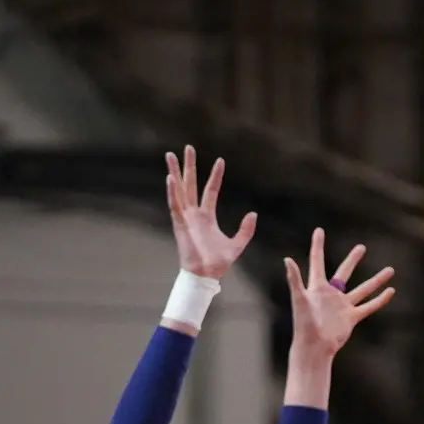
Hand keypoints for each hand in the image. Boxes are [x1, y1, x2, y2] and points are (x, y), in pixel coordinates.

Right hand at [165, 146, 256, 280]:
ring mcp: (185, 218)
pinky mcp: (180, 224)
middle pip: (191, 184)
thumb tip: (253, 213)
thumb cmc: (218, 264)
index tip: (221, 160)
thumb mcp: (238, 244)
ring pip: (179, 189)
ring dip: (175, 172)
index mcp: (207, 217)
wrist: (206, 275)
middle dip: (189, 166)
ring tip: (170, 155)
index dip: (216, 176)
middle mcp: (194, 214)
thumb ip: (246, 229)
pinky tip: (170, 178)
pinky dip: (172, 192)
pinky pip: (174, 205)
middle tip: (188, 148)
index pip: (211, 190)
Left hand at [287, 229, 395, 357]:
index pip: (317, 262)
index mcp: (317, 287)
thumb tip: (287, 259)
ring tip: (390, 270)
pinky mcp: (351, 318)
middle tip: (361, 247)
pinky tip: (391, 291)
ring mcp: (343, 306)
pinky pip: (369, 306)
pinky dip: (380, 300)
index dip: (318, 246)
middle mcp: (331, 294)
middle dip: (352, 260)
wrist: (314, 347)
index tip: (319, 230)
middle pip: (344, 272)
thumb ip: (294, 279)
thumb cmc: (303, 324)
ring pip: (363, 289)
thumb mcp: (299, 299)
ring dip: (376, 280)